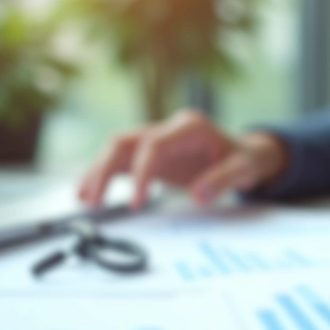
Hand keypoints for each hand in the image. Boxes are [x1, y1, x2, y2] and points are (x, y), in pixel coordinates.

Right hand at [78, 110, 288, 208]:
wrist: (245, 153)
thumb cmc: (244, 159)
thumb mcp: (244, 170)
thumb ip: (222, 180)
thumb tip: (198, 195)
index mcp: (190, 127)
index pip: (153, 145)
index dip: (141, 173)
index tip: (137, 202)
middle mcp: (168, 129)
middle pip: (124, 141)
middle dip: (104, 169)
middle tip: (93, 200)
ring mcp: (157, 139)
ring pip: (117, 149)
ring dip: (98, 172)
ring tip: (84, 198)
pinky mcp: (151, 154)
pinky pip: (122, 161)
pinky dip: (104, 175)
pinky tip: (89, 193)